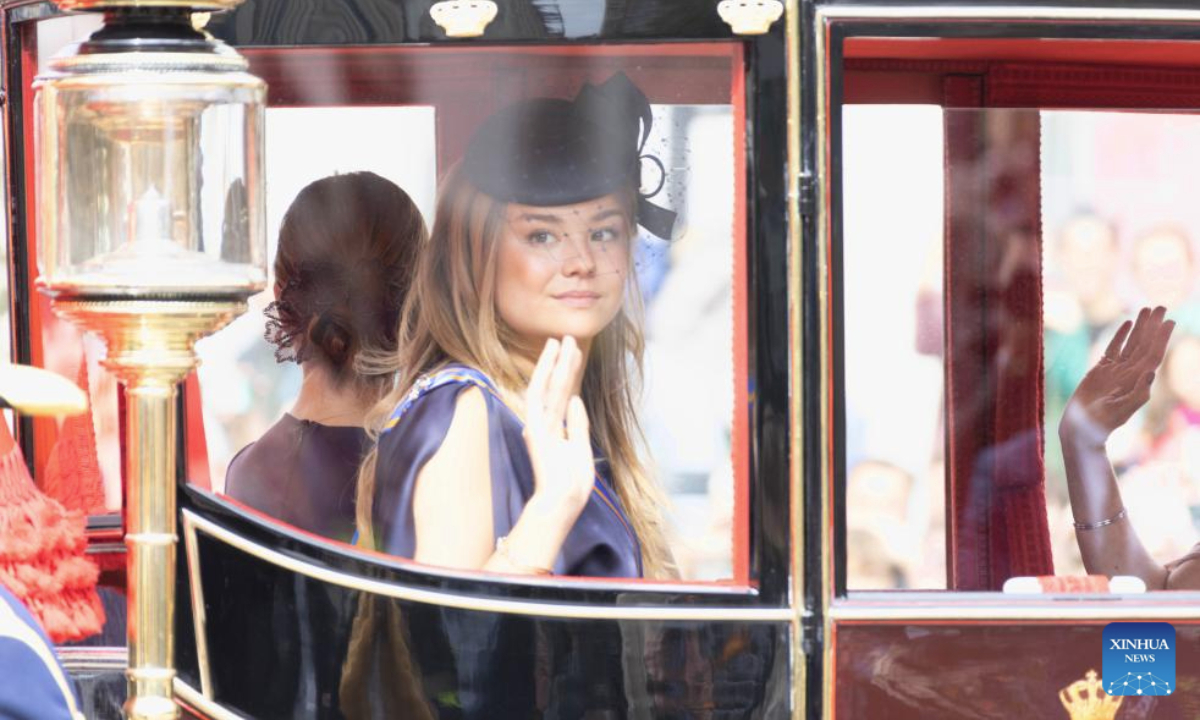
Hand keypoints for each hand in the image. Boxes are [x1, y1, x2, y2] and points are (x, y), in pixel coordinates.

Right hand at [522, 336, 594, 515]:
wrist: (561, 504)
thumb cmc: (570, 483)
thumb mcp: (581, 448)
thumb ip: (577, 424)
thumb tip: (576, 400)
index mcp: (554, 429)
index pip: (563, 395)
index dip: (568, 374)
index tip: (574, 354)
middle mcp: (544, 424)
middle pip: (554, 386)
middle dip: (562, 362)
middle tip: (568, 337)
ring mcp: (539, 426)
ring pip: (548, 386)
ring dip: (554, 363)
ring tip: (561, 341)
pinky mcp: (537, 430)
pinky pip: (541, 398)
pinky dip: (547, 379)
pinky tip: (556, 361)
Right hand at [1062, 306, 1173, 441]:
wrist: (1083, 429)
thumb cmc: (1102, 423)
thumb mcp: (1121, 410)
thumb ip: (1137, 394)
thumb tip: (1151, 373)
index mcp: (1138, 380)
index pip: (1153, 354)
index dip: (1161, 337)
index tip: (1170, 321)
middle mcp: (1130, 373)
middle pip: (1144, 344)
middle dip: (1153, 326)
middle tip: (1161, 307)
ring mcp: (1116, 370)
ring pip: (1131, 343)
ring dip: (1140, 327)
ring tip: (1146, 310)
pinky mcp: (1101, 370)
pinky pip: (1114, 348)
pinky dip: (1120, 335)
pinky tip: (1126, 323)